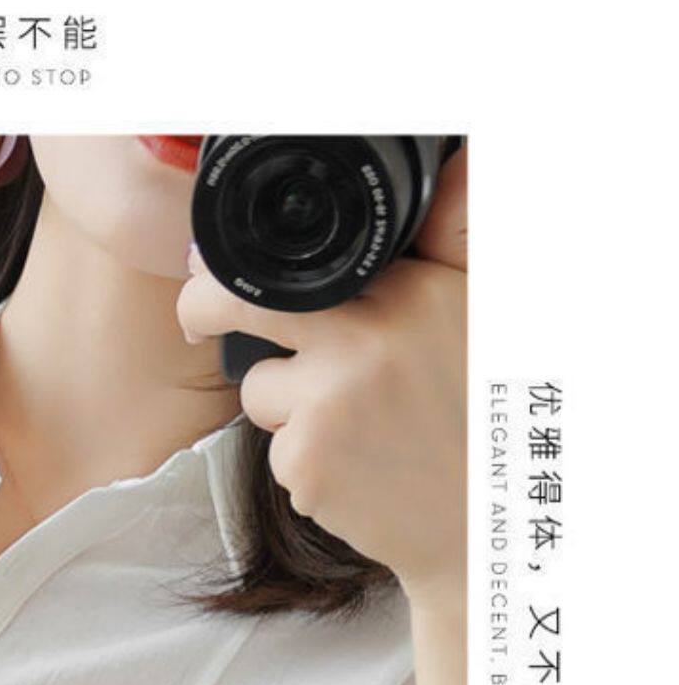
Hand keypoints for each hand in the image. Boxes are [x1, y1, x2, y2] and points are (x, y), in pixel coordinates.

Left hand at [176, 144, 467, 607]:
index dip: (247, 264)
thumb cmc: (489, 416)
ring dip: (286, 405)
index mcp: (408, 292)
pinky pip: (276, 450)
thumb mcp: (487, 307)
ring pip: (258, 388)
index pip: (297, 261)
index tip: (222, 267)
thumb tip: (455, 164)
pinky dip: (305, 462)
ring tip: (355, 425)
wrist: (489, 520)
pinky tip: (357, 468)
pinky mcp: (307, 463)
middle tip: (195, 317)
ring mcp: (329, 403)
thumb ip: (453, 240)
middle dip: (203, 306)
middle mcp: (365, 339)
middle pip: (238, 303)